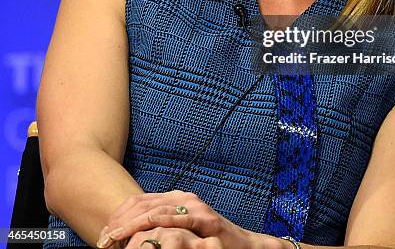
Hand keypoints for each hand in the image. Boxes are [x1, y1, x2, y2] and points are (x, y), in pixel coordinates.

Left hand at [96, 190, 280, 248]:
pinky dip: (154, 228)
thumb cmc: (208, 243)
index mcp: (176, 198)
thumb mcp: (179, 233)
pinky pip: (174, 221)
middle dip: (119, 222)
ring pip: (154, 211)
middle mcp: (184, 198)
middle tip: (102, 240)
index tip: (103, 234)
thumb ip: (160, 230)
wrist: (243, 246)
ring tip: (113, 241)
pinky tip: (140, 237)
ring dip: (130, 227)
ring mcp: (195, 207)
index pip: (139, 202)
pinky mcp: (205, 220)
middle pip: (143, 205)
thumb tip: (131, 239)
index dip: (118, 217)